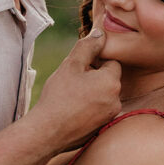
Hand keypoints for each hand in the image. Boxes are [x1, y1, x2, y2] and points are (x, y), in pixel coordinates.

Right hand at [33, 29, 121, 147]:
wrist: (47, 132)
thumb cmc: (58, 96)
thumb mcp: (71, 65)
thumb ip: (87, 46)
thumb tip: (100, 33)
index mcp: (111, 81)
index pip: (111, 62)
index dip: (95, 62)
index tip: (79, 68)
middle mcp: (117, 100)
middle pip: (108, 80)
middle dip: (94, 77)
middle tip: (73, 82)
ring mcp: (110, 116)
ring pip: (104, 95)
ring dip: (92, 93)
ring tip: (71, 97)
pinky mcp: (103, 128)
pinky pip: (99, 111)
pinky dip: (90, 108)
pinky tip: (73, 110)